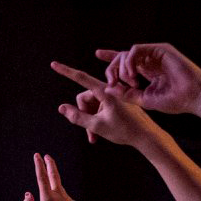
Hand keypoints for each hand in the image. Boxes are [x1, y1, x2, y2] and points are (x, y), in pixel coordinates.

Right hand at [20, 153, 97, 200]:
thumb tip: (27, 194)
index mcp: (48, 198)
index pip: (42, 178)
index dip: (39, 165)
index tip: (37, 156)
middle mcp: (59, 196)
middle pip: (54, 175)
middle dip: (50, 164)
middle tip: (47, 156)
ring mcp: (68, 199)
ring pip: (58, 188)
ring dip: (53, 186)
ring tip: (48, 199)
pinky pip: (63, 198)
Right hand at [51, 61, 173, 148]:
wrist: (146, 136)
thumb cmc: (124, 131)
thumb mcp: (96, 126)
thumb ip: (77, 116)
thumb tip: (61, 107)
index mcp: (106, 92)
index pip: (81, 78)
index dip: (66, 71)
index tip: (54, 64)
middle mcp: (109, 91)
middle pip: (84, 97)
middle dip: (82, 112)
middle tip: (89, 130)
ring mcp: (113, 97)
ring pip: (91, 104)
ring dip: (89, 119)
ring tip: (94, 135)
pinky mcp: (117, 102)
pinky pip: (100, 107)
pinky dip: (97, 118)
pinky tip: (100, 131)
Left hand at [95, 43, 200, 116]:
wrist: (195, 97)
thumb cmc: (174, 101)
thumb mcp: (144, 99)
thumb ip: (127, 94)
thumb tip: (108, 89)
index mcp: (148, 72)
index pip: (126, 62)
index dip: (112, 57)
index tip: (98, 54)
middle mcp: (150, 61)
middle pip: (122, 57)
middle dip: (112, 69)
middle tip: (112, 81)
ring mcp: (156, 54)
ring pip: (127, 53)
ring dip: (122, 68)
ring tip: (127, 81)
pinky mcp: (161, 49)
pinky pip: (136, 49)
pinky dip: (129, 61)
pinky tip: (131, 75)